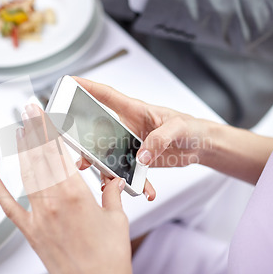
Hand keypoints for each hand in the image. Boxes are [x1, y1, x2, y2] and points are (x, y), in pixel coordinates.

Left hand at [0, 104, 138, 273]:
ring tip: (19, 131)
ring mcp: (38, 217)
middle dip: (32, 131)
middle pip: (39, 158)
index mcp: (76, 194)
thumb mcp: (117, 219)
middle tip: (26, 111)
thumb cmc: (110, 259)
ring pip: (26, 176)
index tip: (39, 111)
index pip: (58, 152)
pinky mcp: (30, 233)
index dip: (47, 129)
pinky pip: (9, 207)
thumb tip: (111, 177)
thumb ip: (111, 193)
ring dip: (21, 152)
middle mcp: (53, 202)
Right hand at [74, 77, 211, 197]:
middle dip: (86, 145)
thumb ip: (159, 139)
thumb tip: (141, 156)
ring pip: (109, 156)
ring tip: (108, 183)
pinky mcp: (138, 160)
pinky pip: (129, 172)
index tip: (71, 81)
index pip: (106, 95)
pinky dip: (134, 184)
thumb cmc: (191, 127)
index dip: (88, 87)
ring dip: (107, 170)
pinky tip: (144, 191)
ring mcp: (131, 144)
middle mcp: (128, 126)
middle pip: (99, 132)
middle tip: (82, 158)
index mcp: (135, 110)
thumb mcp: (178, 128)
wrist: (202, 145)